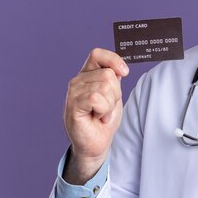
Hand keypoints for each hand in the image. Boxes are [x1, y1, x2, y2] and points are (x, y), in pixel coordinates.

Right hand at [63, 48, 128, 183]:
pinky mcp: (73, 104)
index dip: (113, 60)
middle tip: (107, 107)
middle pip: (108, 74)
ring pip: (105, 87)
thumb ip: (114, 79)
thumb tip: (120, 67)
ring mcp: (73, 92)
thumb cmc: (104, 120)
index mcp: (87, 75)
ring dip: (110, 105)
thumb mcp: (114, 95)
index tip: (124, 73)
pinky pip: (97, 98)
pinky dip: (104, 110)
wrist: (97, 143)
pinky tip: (98, 118)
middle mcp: (78, 81)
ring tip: (102, 114)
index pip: (97, 54)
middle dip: (116, 94)